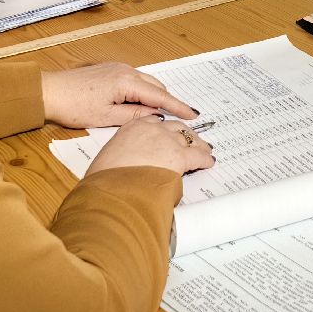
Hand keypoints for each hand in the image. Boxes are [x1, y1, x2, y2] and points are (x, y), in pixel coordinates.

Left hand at [42, 62, 197, 127]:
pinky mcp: (111, 70)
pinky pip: (135, 80)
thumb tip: (156, 116)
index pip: (160, 97)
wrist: (49, 92)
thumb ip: (135, 117)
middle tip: (179, 119)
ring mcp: (118, 68)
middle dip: (169, 103)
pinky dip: (143, 92)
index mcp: (127, 82)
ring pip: (146, 83)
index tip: (193, 115)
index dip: (178, 107)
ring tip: (161, 115)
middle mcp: (126, 70)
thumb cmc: (74, 106)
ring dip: (155, 97)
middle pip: (156, 87)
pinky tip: (141, 104)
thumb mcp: (107, 118)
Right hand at [87, 118, 214, 176]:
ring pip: (188, 138)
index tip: (168, 133)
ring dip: (196, 144)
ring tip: (203, 149)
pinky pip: (197, 155)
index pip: (154, 122)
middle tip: (190, 140)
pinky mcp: (179, 156)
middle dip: (184, 134)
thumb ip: (125, 154)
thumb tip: (131, 164)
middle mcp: (151, 129)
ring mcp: (167, 140)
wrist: (112, 189)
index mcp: (132, 127)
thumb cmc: (105, 179)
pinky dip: (204, 159)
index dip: (164, 130)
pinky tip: (207, 162)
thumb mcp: (111, 158)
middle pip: (174, 127)